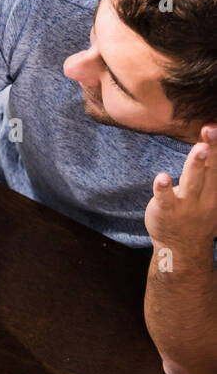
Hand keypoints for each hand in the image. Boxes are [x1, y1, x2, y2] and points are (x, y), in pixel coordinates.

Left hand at [146, 124, 216, 249]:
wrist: (183, 249)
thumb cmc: (195, 216)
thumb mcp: (209, 197)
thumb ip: (209, 175)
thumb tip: (208, 149)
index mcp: (214, 190)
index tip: (214, 125)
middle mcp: (204, 195)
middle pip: (210, 169)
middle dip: (212, 149)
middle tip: (210, 129)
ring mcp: (186, 204)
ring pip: (192, 182)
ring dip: (196, 165)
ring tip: (199, 149)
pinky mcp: (166, 210)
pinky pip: (165, 198)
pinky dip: (164, 188)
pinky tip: (162, 177)